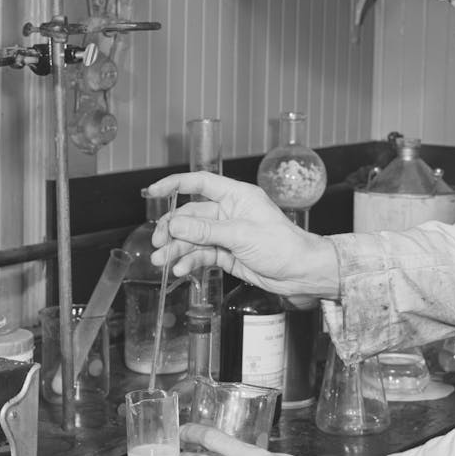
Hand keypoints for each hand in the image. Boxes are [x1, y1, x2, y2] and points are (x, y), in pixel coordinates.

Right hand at [145, 172, 339, 300]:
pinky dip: (189, 261)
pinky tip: (180, 269)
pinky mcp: (227, 253)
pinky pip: (201, 254)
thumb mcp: (241, 235)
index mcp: (237, 196)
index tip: (154, 191)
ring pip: (193, 238)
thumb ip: (206, 230)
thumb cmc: (283, 245)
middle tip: (158, 242)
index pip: (200, 183)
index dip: (175, 184)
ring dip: (176, 249)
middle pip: (191, 215)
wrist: (300, 272)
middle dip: (172, 228)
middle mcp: (229, 212)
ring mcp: (227, 234)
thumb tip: (176, 225)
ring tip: (161, 261)